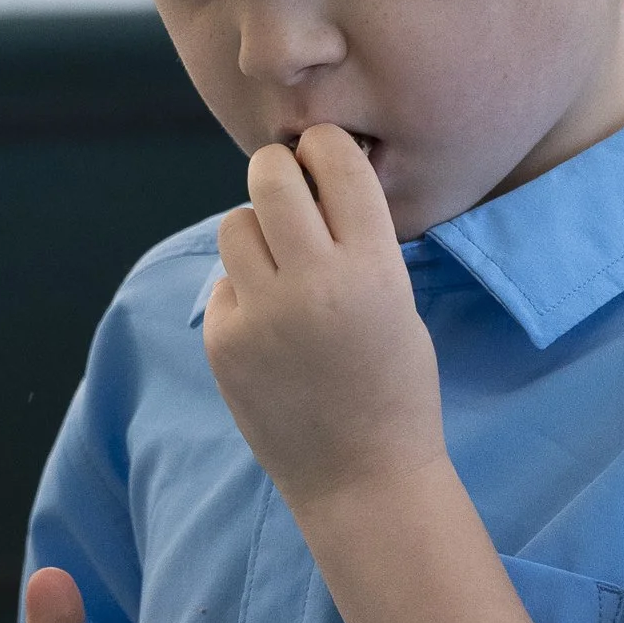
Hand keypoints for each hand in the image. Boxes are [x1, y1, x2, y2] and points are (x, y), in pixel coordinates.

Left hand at [204, 126, 446, 520]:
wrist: (364, 476)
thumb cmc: (395, 383)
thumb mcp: (398, 300)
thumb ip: (356, 241)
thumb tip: (311, 176)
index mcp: (373, 267)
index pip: (336, 160)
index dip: (325, 146)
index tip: (322, 153)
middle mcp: (314, 283)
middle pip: (269, 175)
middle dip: (277, 170)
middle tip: (286, 184)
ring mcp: (262, 314)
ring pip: (236, 224)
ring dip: (256, 231)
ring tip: (281, 266)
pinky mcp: (225, 342)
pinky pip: (224, 284)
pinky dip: (243, 293)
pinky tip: (271, 330)